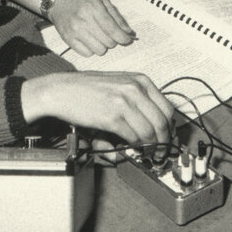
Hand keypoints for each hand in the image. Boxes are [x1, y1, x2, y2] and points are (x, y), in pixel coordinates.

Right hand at [21, 71, 173, 148]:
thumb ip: (138, 97)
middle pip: (162, 122)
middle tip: (160, 150)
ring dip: (150, 146)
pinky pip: (133, 137)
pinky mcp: (112, 117)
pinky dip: (135, 145)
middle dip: (164, 141)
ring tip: (147, 151)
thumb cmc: (87, 88)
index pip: (167, 108)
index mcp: (140, 80)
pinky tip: (132, 146)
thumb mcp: (119, 83)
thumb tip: (156, 120)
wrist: (62, 91)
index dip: (169, 127)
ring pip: (150, 132)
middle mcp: (135, 89)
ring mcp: (124, 102)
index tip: (167, 137)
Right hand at [47, 0, 135, 56]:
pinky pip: (87, 53)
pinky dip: (91, 49)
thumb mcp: (101, 0)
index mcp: (94, 7)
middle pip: (108, 41)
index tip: (127, 40)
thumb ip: (116, 16)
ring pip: (99, 50)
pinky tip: (89, 40)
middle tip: (111, 35)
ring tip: (99, 37)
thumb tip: (128, 32)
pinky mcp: (67, 39)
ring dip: (103, 46)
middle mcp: (83, 20)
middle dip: (114, 40)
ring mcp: (74, 31)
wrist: (57, 0)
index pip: (112, 29)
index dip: (123, 37)